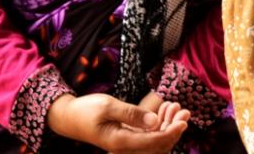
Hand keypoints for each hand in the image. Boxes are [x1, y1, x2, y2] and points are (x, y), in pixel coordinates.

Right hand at [47, 93, 188, 153]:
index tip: (184, 121)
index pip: (154, 142)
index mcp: (121, 142)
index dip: (171, 133)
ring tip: (175, 107)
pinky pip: (147, 136)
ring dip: (167, 125)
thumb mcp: (108, 106)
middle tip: (185, 111)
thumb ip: (131, 114)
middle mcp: (126, 147)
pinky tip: (164, 109)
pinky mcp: (126, 139)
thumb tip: (154, 121)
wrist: (69, 118)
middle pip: (157, 144)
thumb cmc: (85, 110)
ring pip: (154, 140)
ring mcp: (126, 144)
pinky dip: (157, 124)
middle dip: (173, 129)